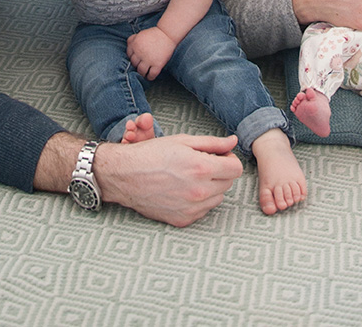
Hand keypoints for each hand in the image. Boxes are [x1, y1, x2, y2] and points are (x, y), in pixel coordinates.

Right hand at [94, 134, 242, 226]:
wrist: (126, 175)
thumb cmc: (152, 154)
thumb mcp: (183, 141)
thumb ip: (213, 142)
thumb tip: (233, 142)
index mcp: (202, 168)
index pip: (236, 169)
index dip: (229, 159)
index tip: (219, 156)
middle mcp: (200, 192)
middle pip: (228, 183)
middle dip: (220, 172)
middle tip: (201, 164)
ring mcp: (192, 209)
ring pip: (217, 198)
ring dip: (211, 187)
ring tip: (190, 177)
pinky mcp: (183, 220)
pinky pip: (203, 211)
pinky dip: (198, 201)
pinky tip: (182, 190)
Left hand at [126, 25, 175, 79]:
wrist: (167, 34)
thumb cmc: (154, 34)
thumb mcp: (141, 34)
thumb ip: (133, 39)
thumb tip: (129, 45)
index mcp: (135, 45)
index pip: (129, 55)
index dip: (132, 58)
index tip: (136, 59)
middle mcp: (140, 53)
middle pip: (134, 64)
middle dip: (136, 65)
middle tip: (140, 66)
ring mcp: (148, 60)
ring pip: (141, 71)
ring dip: (142, 73)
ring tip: (144, 73)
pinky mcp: (157, 64)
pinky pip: (151, 74)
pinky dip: (150, 77)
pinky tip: (150, 76)